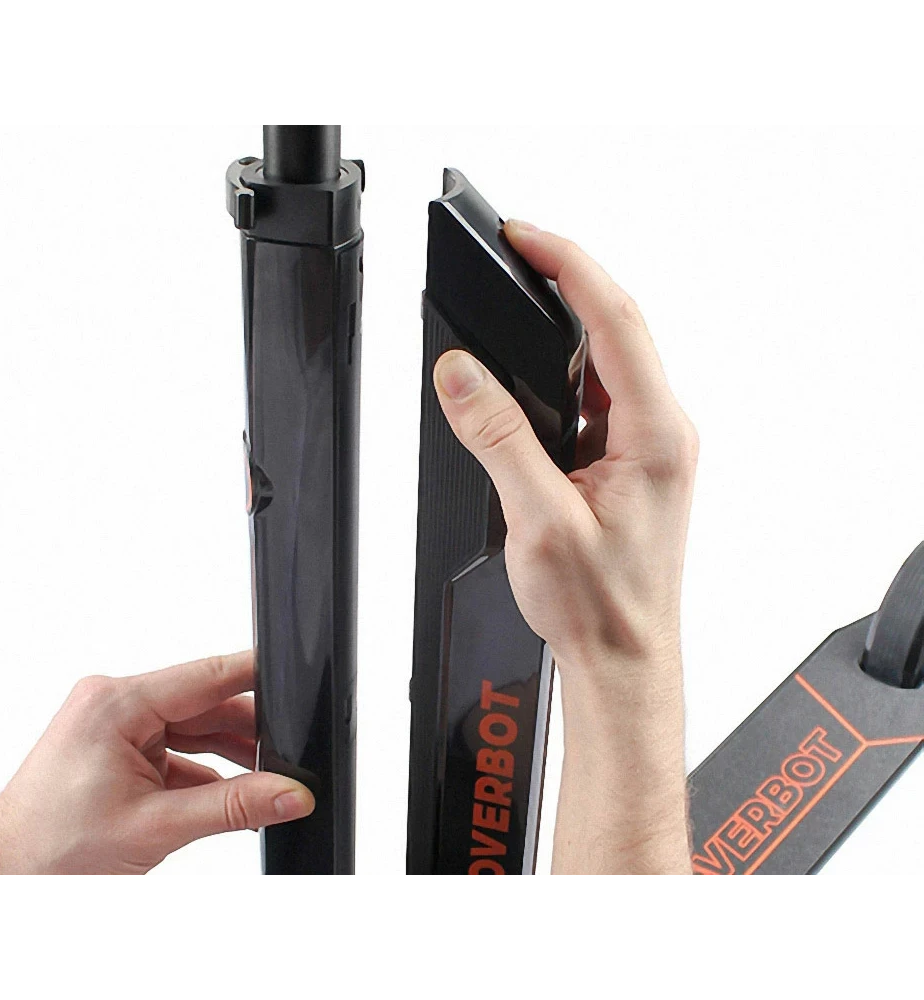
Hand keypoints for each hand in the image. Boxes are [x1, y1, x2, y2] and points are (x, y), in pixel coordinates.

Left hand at [0, 651, 313, 876]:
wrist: (1, 882)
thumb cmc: (46, 851)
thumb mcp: (155, 827)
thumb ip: (233, 807)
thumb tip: (288, 793)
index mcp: (117, 704)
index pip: (207, 676)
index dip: (256, 674)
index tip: (294, 675)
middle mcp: (114, 705)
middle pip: (205, 706)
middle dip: (247, 735)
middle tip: (287, 758)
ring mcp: (114, 727)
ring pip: (193, 730)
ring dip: (226, 759)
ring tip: (261, 785)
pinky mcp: (117, 750)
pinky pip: (175, 751)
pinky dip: (201, 775)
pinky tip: (227, 799)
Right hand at [433, 220, 696, 875]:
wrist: (622, 658)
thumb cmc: (600, 604)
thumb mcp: (539, 517)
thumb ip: (498, 437)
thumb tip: (461, 373)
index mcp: (657, 434)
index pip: (617, 319)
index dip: (570, 265)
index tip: (524, 235)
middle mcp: (663, 430)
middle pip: (618, 325)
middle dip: (566, 279)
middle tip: (515, 250)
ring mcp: (649, 444)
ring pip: (608, 359)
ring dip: (565, 325)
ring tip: (516, 296)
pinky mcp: (630, 460)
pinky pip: (598, 395)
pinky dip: (563, 370)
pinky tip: (530, 370)